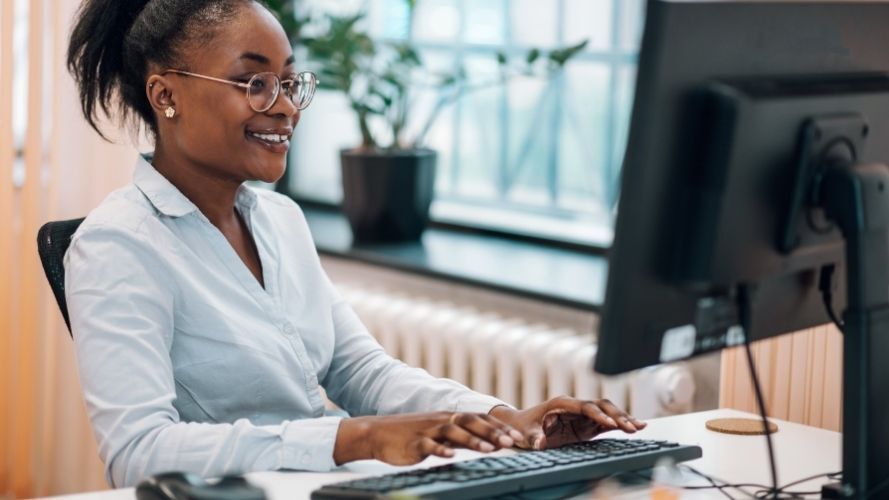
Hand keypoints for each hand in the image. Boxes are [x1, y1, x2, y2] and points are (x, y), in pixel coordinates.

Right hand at [334, 412, 524, 465]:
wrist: (379, 433)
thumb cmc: (412, 434)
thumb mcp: (439, 432)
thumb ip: (461, 435)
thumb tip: (487, 441)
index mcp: (450, 417)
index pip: (479, 418)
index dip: (499, 427)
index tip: (517, 437)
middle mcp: (442, 420)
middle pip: (471, 422)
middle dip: (492, 432)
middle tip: (511, 442)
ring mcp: (428, 431)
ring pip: (453, 432)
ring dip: (473, 441)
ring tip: (489, 450)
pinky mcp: (414, 443)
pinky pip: (429, 446)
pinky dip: (441, 450)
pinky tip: (451, 457)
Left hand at [489, 396, 645, 449]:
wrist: (522, 424)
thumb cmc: (524, 426)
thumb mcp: (526, 433)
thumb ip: (533, 437)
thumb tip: (539, 443)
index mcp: (562, 404)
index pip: (585, 407)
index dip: (598, 415)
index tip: (611, 424)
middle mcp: (575, 406)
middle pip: (601, 406)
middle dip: (617, 415)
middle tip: (631, 427)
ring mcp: (583, 415)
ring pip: (608, 412)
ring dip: (623, 418)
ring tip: (640, 427)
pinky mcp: (587, 424)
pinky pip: (607, 422)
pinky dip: (621, 424)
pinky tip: (636, 428)